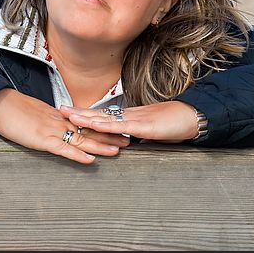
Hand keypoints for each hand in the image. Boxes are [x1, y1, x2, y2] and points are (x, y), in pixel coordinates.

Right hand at [0, 89, 129, 164]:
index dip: (102, 126)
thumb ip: (51, 120)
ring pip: (81, 139)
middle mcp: (60, 122)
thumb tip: (61, 125)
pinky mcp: (42, 139)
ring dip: (100, 146)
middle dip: (109, 136)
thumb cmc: (15, 110)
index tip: (118, 128)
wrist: (0, 103)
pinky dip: (77, 155)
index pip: (85, 122)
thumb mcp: (38, 114)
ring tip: (117, 151)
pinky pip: (63, 148)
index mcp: (59, 117)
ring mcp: (52, 131)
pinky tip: (89, 159)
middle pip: (89, 130)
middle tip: (128, 141)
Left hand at [57, 100, 198, 142]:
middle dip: (79, 113)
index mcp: (130, 118)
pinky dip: (107, 127)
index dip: (88, 114)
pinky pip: (121, 126)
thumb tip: (132, 143)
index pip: (104, 116)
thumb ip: (141, 137)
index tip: (72, 113)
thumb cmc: (176, 125)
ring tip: (69, 115)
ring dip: (86, 117)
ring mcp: (135, 120)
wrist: (193, 117)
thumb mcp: (154, 134)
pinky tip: (95, 125)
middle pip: (99, 114)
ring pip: (106, 118)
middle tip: (60, 109)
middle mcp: (129, 116)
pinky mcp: (142, 126)